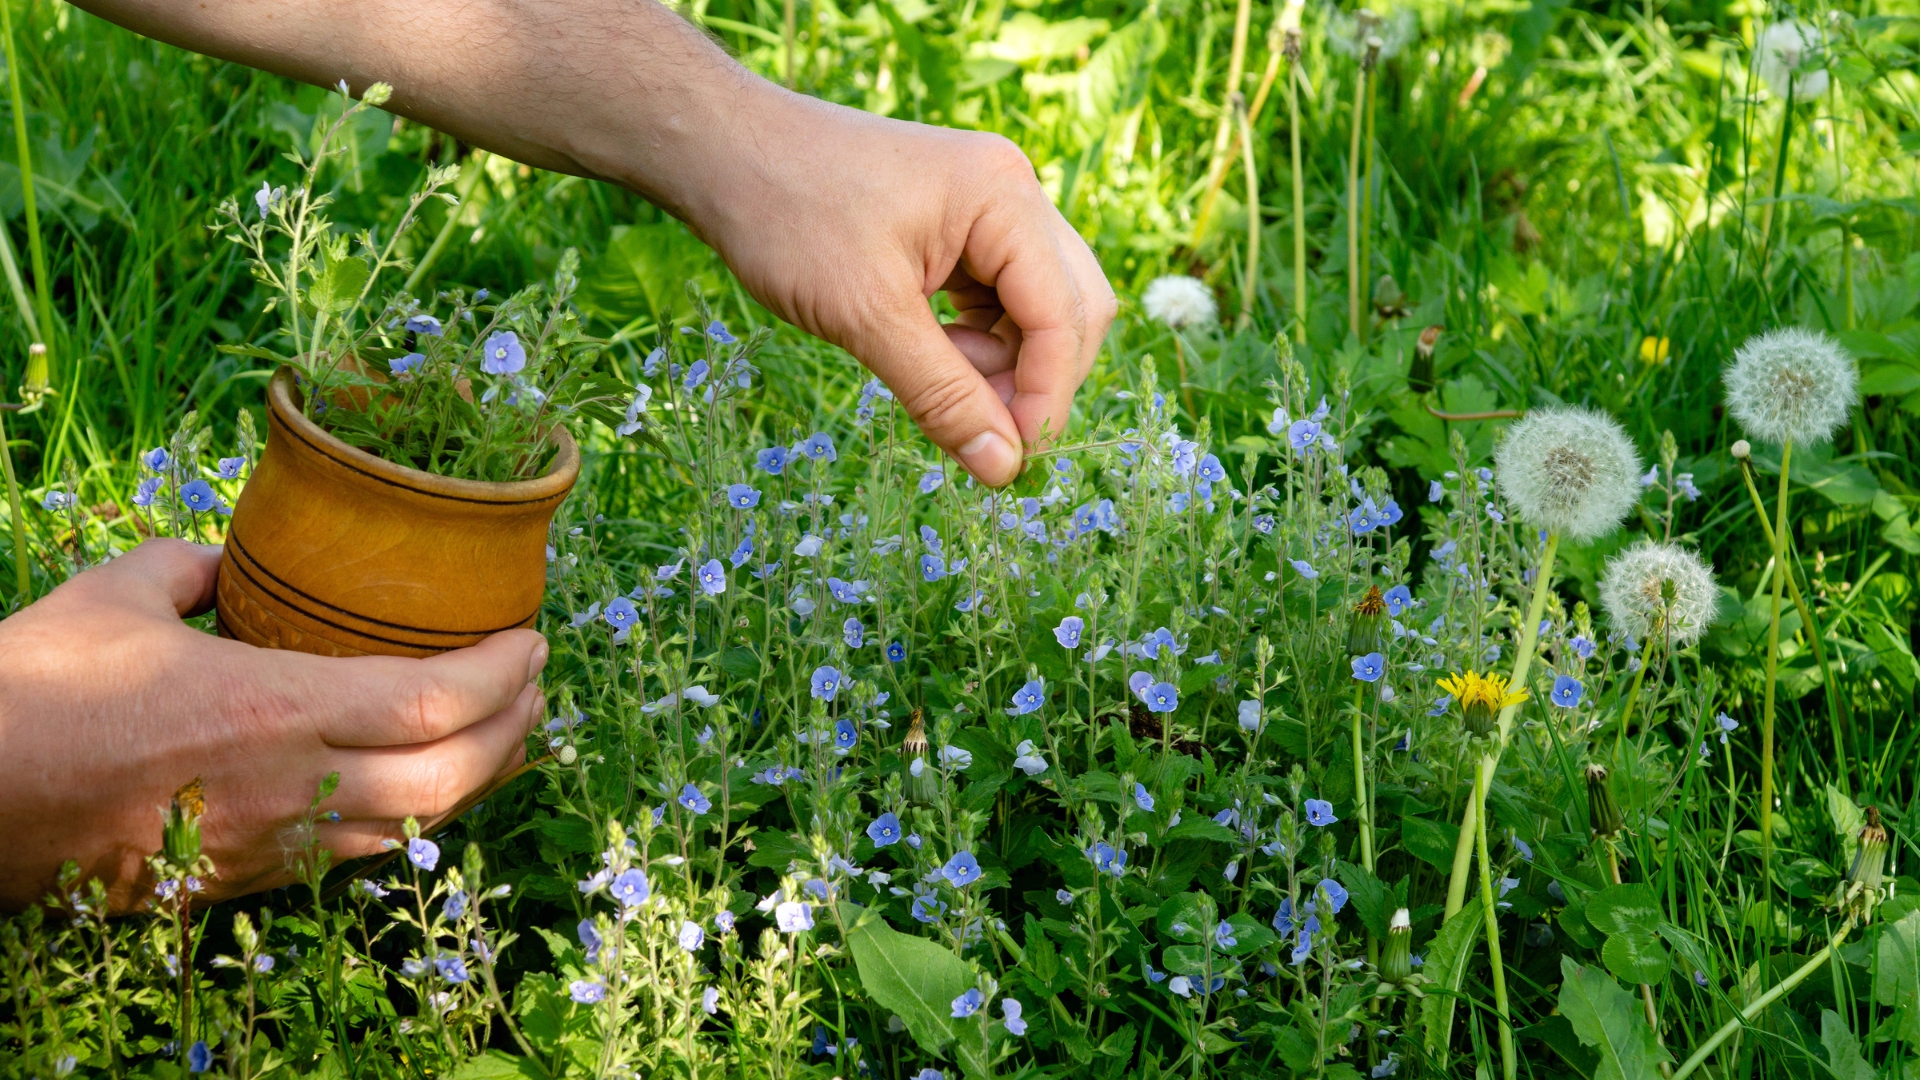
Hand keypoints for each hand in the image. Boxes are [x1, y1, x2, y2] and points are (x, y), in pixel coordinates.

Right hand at [0, 540, 546, 910]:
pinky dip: (415, 818)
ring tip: (506, 731)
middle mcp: (291, 786)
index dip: (503, 675)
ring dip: (479, 779)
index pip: (431, 701)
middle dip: (517, 730)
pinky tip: (424, 785)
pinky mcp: (244, 880)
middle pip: (452, 776)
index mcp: (273, 707)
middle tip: (538, 684)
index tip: (535, 639)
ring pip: (417, 828)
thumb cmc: (33, 693)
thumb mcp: (117, 594)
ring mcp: (272, 844)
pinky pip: (360, 856)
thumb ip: (194, 565)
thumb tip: (232, 562)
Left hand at [681, 90, 1116, 484]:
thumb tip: (1004, 469)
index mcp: (1002, 198)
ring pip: (1037, 311)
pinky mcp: (959, 229)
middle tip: (980, 431)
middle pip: (1071, 308)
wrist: (723, 150)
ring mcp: (987, 209)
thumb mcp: (866, 317)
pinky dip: (976, 345)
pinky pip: (998, 300)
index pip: (1064, 313)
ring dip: (1003, 366)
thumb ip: (943, 395)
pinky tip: (927, 359)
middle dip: (1036, 379)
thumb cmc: (788, 216)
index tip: (1010, 458)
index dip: (1047, 394)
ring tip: (936, 383)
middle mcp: (1010, 194)